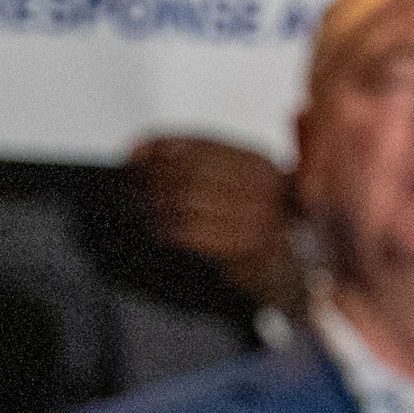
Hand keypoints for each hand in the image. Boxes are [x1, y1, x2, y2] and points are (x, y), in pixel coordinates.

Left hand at [126, 136, 303, 312]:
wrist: (286, 270)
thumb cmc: (253, 225)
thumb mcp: (238, 185)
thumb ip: (199, 165)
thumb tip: (139, 148)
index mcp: (258, 162)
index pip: (202, 142)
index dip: (161, 144)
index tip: (133, 153)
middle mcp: (262, 182)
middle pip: (190, 171)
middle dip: (151, 178)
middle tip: (126, 189)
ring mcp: (257, 213)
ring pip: (187, 201)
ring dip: (152, 207)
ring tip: (134, 212)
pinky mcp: (247, 244)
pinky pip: (192, 232)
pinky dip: (165, 231)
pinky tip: (154, 233)